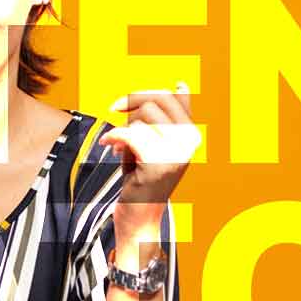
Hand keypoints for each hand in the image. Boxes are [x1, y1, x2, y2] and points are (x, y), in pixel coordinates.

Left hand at [100, 82, 198, 244]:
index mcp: (192, 133)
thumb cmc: (143, 178)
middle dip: (130, 106)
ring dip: (124, 128)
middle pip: (155, 100)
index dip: (142, 94)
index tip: (121, 106)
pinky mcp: (159, 163)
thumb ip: (166, 116)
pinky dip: (114, 138)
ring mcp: (177, 152)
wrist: (139, 217)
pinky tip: (108, 146)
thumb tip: (182, 83)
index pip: (170, 95)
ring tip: (119, 146)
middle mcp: (190, 141)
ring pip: (142, 116)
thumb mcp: (157, 142)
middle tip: (115, 119)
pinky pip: (130, 134)